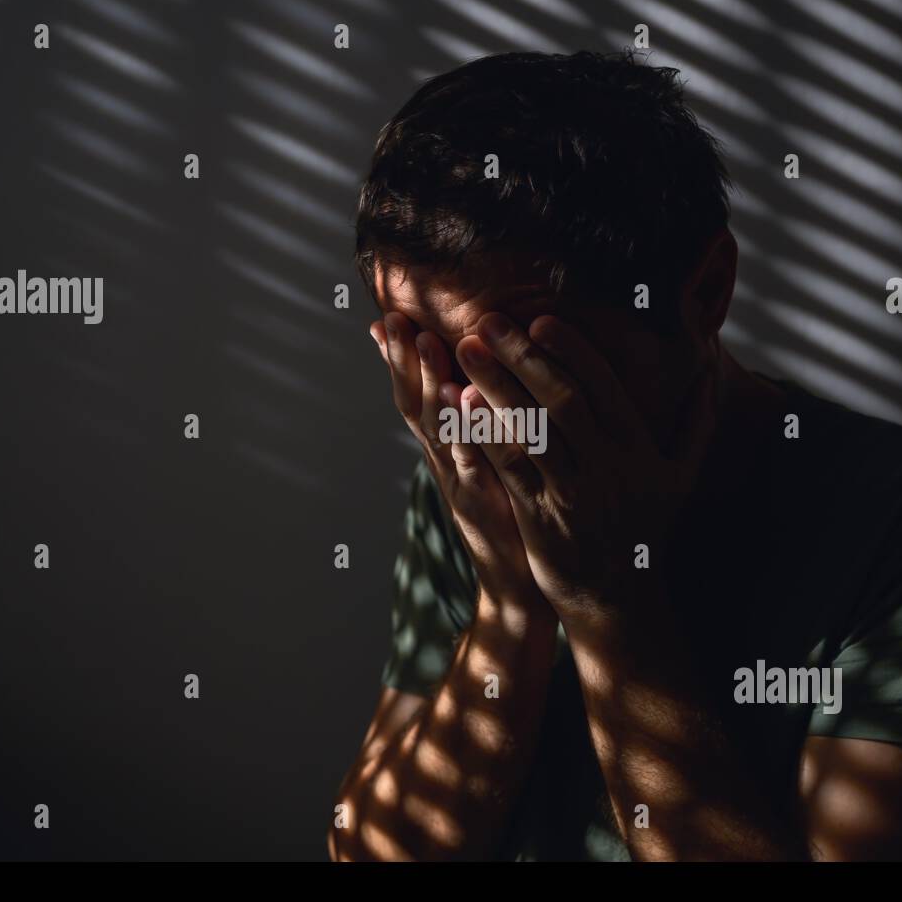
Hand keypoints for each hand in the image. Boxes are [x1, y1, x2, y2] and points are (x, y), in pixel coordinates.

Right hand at [369, 311, 555, 632]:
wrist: (517, 585)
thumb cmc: (509, 515)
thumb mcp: (490, 461)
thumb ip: (476, 423)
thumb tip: (468, 377)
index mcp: (445, 448)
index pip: (415, 394)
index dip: (398, 358)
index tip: (385, 317)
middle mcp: (444, 463)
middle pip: (415, 405)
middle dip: (404, 361)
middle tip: (394, 318)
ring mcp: (459, 484)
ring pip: (438, 430)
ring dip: (431, 385)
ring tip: (428, 344)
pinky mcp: (482, 506)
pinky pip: (472, 463)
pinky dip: (467, 430)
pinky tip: (466, 402)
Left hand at [452, 311, 717, 632]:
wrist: (616, 598)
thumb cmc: (644, 526)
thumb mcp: (680, 475)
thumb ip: (696, 419)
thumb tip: (708, 365)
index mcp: (639, 448)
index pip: (603, 386)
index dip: (571, 350)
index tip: (540, 319)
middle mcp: (609, 467)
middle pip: (562, 400)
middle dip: (523, 357)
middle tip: (488, 322)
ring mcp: (574, 494)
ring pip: (532, 430)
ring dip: (496, 387)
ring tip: (466, 351)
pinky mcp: (541, 518)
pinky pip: (511, 468)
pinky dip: (486, 433)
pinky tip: (462, 405)